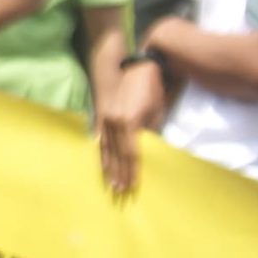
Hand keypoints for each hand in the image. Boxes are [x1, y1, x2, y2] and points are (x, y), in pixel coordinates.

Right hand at [98, 64, 167, 196]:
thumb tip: (147, 148)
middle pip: (117, 155)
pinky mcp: (102, 115)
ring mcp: (105, 119)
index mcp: (129, 122)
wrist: (136, 65)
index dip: (133, 171)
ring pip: (106, 149)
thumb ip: (150, 131)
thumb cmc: (151, 88)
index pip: (132, 153)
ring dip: (108, 167)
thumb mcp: (156, 111)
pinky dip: (102, 153)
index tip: (133, 186)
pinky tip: (103, 164)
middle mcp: (114, 122)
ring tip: (110, 183)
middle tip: (120, 192)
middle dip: (119, 174)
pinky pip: (101, 139)